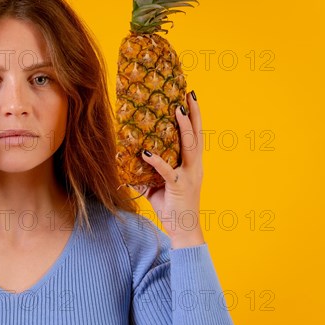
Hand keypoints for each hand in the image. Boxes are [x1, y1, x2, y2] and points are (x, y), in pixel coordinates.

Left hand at [139, 91, 204, 248]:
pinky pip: (168, 171)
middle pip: (197, 135)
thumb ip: (146, 175)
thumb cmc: (172, 208)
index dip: (194, 117)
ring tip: (177, 110)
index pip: (196, 136)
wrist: (184, 231)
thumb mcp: (156, 187)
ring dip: (184, 128)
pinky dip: (157, 161)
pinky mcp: (179, 187)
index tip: (190, 98)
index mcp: (193, 165)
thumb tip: (127, 166)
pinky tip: (147, 153)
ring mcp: (189, 176)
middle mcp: (195, 167)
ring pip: (189, 147)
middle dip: (194, 114)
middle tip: (189, 94)